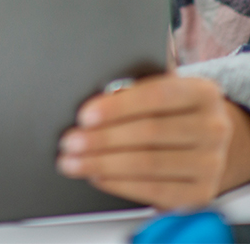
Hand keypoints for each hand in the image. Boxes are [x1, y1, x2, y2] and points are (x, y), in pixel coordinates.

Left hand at [59, 75, 242, 208]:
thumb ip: (130, 94)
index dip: (118, 107)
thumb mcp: (156, 91)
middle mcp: (214, 128)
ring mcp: (212, 162)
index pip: (157, 96)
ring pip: (149, 163)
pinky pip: (155, 190)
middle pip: (150, 132)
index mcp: (202, 93)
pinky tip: (97, 176)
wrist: (202, 141)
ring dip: (103, 163)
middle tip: (69, 142)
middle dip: (102, 139)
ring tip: (73, 162)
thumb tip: (91, 112)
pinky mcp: (202, 191)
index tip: (84, 116)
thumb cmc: (168, 111)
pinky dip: (120, 184)